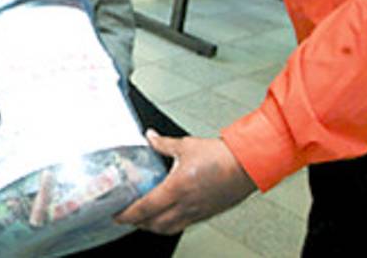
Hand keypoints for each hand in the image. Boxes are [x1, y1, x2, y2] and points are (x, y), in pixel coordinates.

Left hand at [114, 131, 256, 233]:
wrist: (248, 164)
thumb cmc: (221, 156)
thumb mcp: (185, 145)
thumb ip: (162, 144)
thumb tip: (149, 137)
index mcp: (176, 188)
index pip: (145, 208)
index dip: (128, 214)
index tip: (118, 215)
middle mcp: (186, 204)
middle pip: (155, 224)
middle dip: (138, 223)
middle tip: (128, 218)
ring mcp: (197, 211)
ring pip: (169, 228)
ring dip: (154, 227)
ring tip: (145, 220)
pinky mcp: (207, 213)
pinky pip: (184, 224)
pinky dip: (171, 224)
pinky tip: (169, 217)